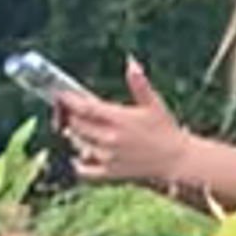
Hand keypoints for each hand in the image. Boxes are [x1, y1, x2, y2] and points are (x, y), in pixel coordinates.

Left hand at [57, 60, 192, 189]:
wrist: (174, 160)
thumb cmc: (164, 129)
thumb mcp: (153, 103)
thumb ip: (139, 83)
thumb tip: (131, 62)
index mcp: (118, 119)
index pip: (86, 108)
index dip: (70, 101)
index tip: (62, 95)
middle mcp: (109, 139)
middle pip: (77, 126)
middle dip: (69, 116)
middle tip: (67, 110)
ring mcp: (107, 158)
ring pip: (78, 145)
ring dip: (74, 135)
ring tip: (77, 127)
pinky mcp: (109, 173)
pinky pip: (84, 171)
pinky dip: (78, 163)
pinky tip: (79, 155)